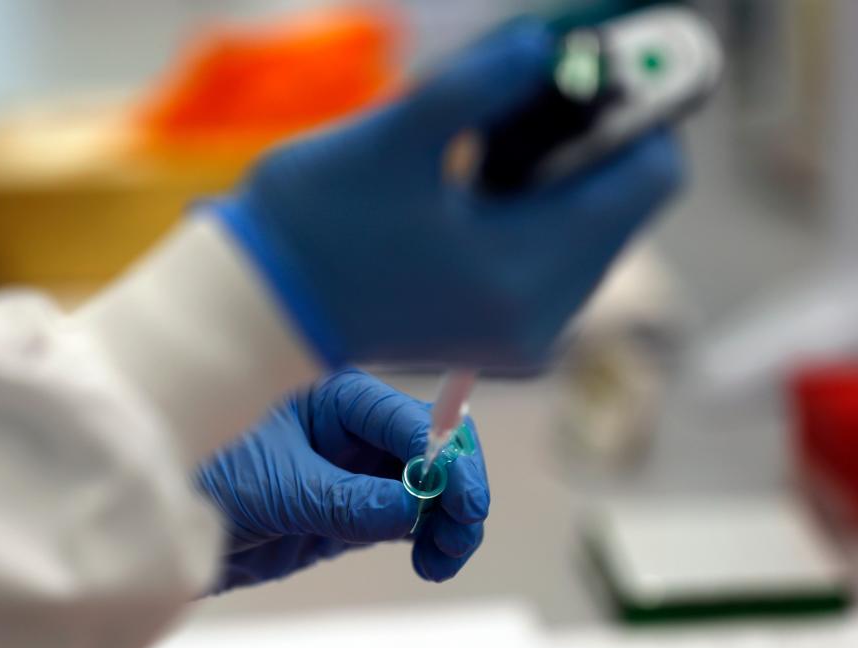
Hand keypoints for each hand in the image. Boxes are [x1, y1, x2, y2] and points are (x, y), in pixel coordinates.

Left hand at [197, 370, 488, 591]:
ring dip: (452, 521)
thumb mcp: (282, 491)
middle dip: (457, 489)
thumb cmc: (218, 484)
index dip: (445, 456)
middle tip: (461, 534)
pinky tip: (431, 562)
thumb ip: (348, 500)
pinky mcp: (364, 507)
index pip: (409, 419)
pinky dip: (434, 539)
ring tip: (441, 560)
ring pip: (435, 488)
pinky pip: (417, 519)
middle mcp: (361, 428)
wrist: (185, 531)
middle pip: (437, 450)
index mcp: (340, 400)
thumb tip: (415, 508)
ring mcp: (366, 469)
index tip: (462, 500)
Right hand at [208, 19, 682, 368]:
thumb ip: (487, 80)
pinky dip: (539, 214)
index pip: (646, 178)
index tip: (597, 68)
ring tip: (495, 141)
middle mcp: (543, 317)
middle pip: (623, 206)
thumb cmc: (316, 224)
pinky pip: (557, 262)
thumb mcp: (400, 133)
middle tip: (536, 94)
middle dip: (592, 141)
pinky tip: (486, 185)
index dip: (639, 110)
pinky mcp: (505, 335)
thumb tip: (547, 48)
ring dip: (562, 176)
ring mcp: (526, 334)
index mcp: (525, 272)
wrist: (264, 308)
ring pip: (591, 233)